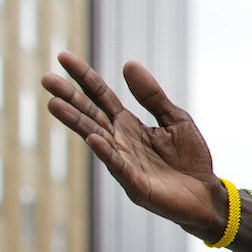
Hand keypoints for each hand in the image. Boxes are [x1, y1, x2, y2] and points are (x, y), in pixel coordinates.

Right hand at [43, 52, 228, 239]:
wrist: (206, 194)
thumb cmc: (190, 158)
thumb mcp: (175, 119)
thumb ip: (152, 96)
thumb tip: (128, 63)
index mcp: (128, 125)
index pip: (100, 96)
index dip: (83, 77)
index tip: (63, 56)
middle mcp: (119, 142)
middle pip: (90, 115)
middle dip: (69, 97)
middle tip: (45, 79)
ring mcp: (124, 163)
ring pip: (96, 138)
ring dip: (75, 122)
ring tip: (54, 105)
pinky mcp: (136, 184)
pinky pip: (118, 166)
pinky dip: (106, 153)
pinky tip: (93, 138)